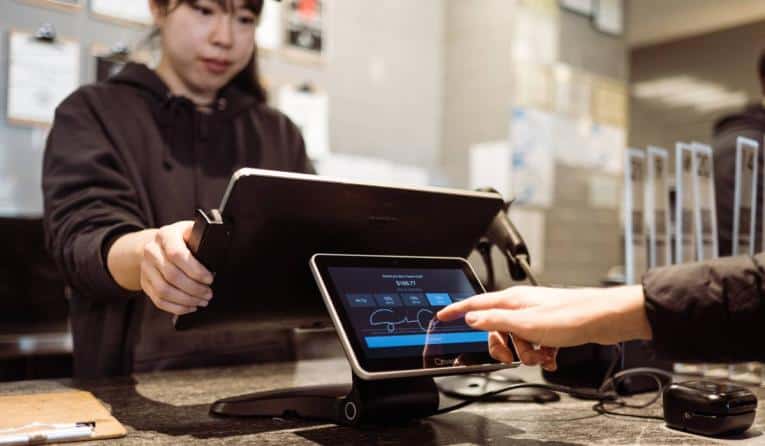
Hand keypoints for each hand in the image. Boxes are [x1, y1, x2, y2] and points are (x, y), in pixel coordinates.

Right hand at [140, 221, 213, 314]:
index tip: (210, 279)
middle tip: (209, 293)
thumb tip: (220, 254)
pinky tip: (190, 306)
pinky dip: (177, 307)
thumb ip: (203, 240)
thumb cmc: (183, 239)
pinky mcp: (145, 283)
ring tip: (202, 301)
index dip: (195, 270)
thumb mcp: (193, 232)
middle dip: (194, 288)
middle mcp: (151, 251)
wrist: (159, 244)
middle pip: (172, 276)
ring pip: (164, 291)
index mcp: (166, 235)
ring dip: (186, 300)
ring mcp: (146, 268)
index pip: (177, 255)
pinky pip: (159, 300)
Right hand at [436, 285, 650, 369]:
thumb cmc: (570, 317)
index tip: (442, 316)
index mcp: (511, 300)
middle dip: (505, 347)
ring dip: (527, 353)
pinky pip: (534, 344)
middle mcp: (521, 306)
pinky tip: (551, 357)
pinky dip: (541, 354)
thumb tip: (470, 318)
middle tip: (515, 356)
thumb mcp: (525, 324)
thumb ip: (495, 321)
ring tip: (542, 355)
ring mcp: (535, 316)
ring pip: (516, 340)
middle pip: (496, 329)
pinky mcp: (549, 327)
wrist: (604, 320)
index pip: (475, 304)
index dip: (456, 310)